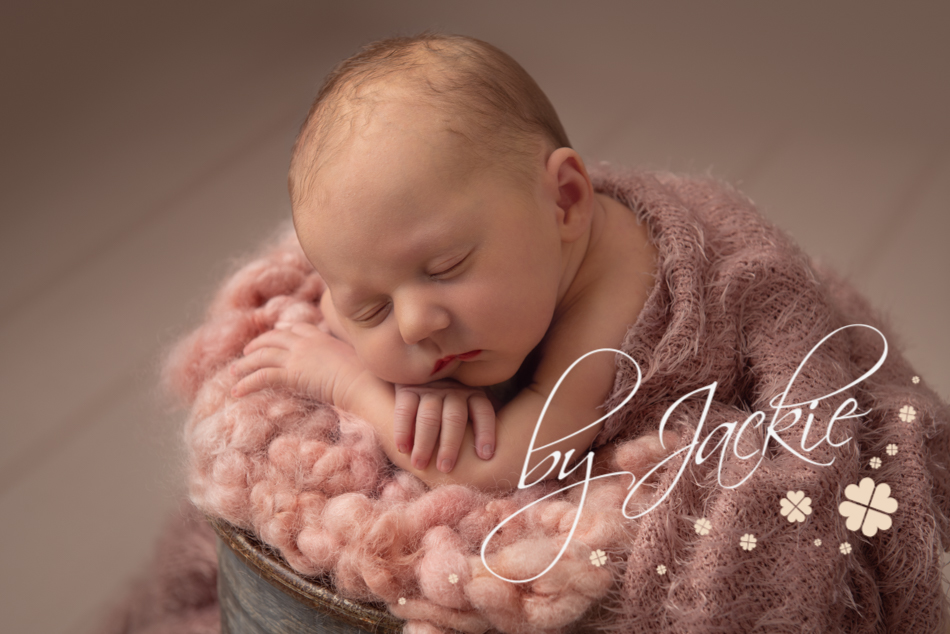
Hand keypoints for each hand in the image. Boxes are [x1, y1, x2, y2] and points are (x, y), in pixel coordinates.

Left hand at [230, 322, 363, 405]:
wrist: (367, 384)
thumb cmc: (371, 379)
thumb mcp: (360, 361)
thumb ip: (348, 360)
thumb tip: (353, 369)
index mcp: (324, 337)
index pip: (298, 328)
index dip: (283, 331)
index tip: (275, 335)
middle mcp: (308, 342)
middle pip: (275, 337)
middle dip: (258, 344)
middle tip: (246, 352)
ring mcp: (299, 356)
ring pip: (263, 356)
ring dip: (245, 364)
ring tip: (233, 372)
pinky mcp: (293, 374)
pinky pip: (263, 377)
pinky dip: (247, 383)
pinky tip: (237, 391)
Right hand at [394, 380, 495, 472]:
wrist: (421, 374)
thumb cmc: (453, 406)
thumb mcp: (472, 407)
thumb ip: (482, 424)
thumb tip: (505, 454)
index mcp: (474, 394)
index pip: (484, 411)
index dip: (486, 432)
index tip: (485, 456)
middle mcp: (453, 390)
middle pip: (454, 418)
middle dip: (450, 445)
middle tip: (445, 469)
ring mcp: (430, 389)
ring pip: (429, 417)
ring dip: (425, 443)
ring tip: (420, 465)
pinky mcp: (407, 389)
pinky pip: (405, 410)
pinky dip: (403, 430)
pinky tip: (403, 448)